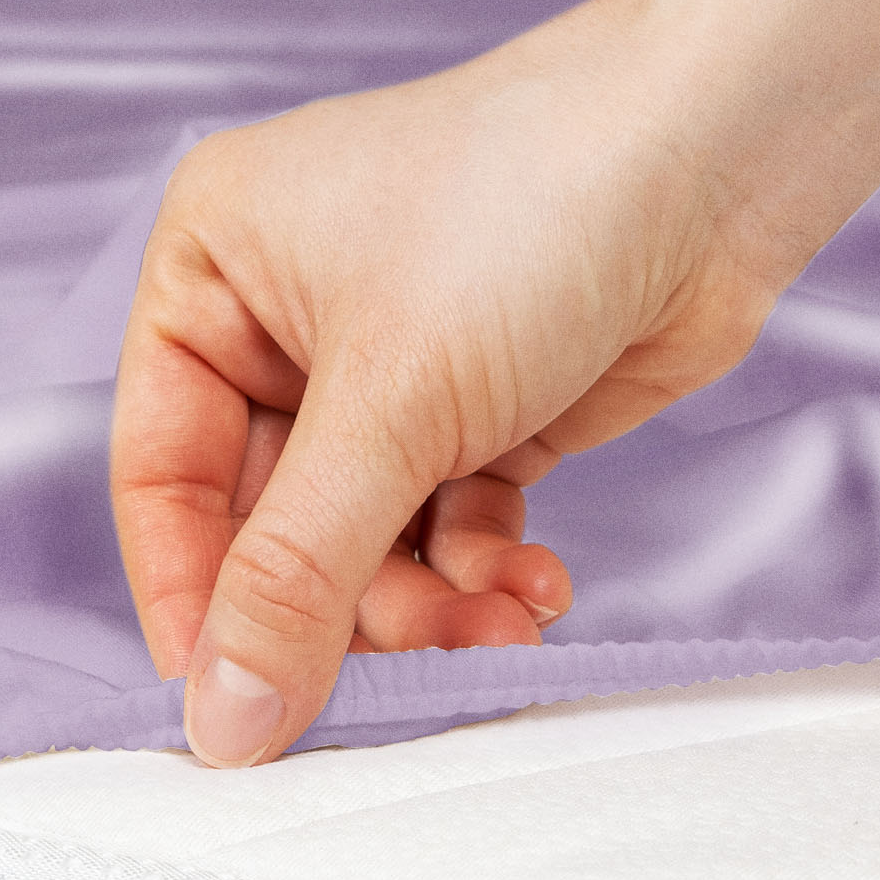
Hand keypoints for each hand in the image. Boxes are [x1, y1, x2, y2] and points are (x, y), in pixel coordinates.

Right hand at [111, 0, 785, 766]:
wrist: (718, 160)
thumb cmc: (530, 210)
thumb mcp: (390, 402)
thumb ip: (300, 573)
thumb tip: (223, 719)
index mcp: (213, 275)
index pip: (160, 472)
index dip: (193, 597)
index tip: (232, 706)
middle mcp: (294, 325)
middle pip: (278, 527)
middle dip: (352, 605)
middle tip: (422, 654)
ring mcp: (399, 373)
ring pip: (374, 543)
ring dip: (435, 604)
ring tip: (505, 621)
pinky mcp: (493, 412)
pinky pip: (456, 528)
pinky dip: (491, 569)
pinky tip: (541, 583)